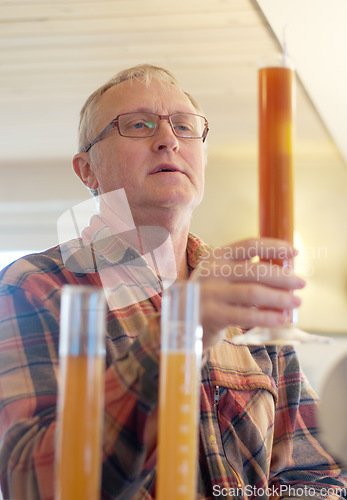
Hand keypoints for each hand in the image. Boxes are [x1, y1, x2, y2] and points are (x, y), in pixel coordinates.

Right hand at [190, 238, 305, 350]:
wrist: (180, 321)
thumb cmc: (209, 297)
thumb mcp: (220, 276)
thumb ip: (243, 270)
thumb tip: (284, 271)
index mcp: (216, 256)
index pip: (250, 245)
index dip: (274, 247)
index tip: (295, 252)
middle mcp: (212, 271)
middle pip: (255, 270)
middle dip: (283, 276)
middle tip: (301, 283)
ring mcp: (210, 292)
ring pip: (253, 293)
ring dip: (279, 297)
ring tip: (296, 301)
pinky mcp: (212, 314)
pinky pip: (246, 315)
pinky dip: (267, 317)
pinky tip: (281, 318)